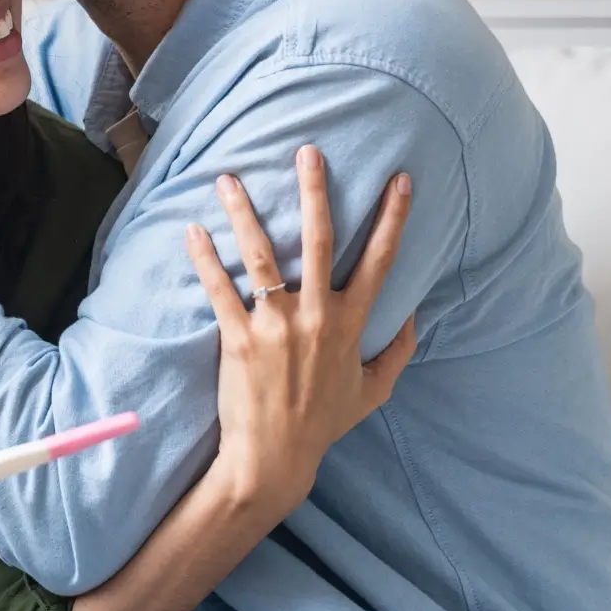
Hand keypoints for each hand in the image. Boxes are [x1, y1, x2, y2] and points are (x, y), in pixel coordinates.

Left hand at [188, 146, 417, 515]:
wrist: (275, 458)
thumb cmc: (323, 423)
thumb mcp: (374, 391)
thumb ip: (398, 350)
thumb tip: (417, 313)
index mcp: (351, 324)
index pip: (381, 261)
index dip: (393, 219)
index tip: (401, 180)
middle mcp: (317, 317)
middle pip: (320, 241)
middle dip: (316, 192)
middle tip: (308, 151)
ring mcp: (276, 326)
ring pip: (262, 256)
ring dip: (244, 213)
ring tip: (229, 178)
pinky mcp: (238, 339)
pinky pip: (220, 289)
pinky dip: (205, 259)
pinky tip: (193, 230)